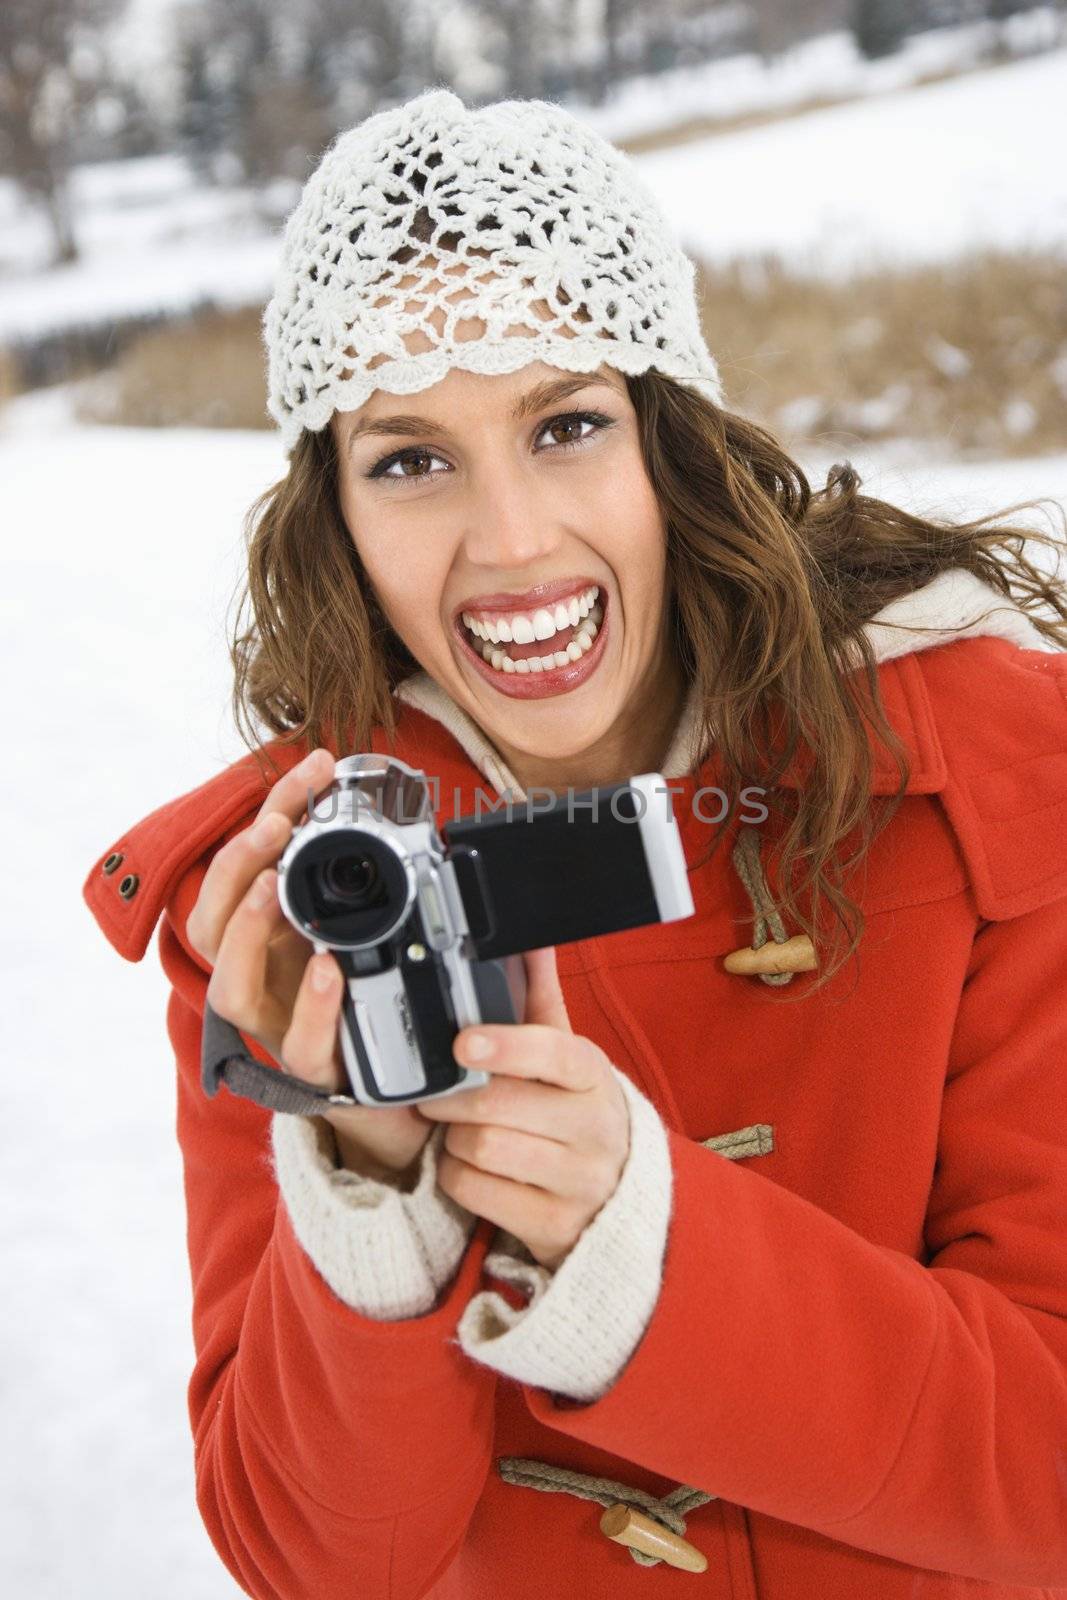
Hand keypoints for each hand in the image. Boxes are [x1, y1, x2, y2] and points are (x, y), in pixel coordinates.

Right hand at [185, 747, 432, 1183]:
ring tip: (273, 889)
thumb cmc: (381, 1009)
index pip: (245, 872)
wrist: (405, 1103)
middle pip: (212, 924)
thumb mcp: (374, 936)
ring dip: (248, 931)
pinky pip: (303, 1047)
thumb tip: (417, 816)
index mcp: (272, 944)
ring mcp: (282, 1030)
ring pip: (232, 987)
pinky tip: (328, 969)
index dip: (270, 815)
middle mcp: (264, 985)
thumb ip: (379, 888)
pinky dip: (314, 1006)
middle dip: (238, 865)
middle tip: (277, 825)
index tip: (313, 769)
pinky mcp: (319, 1074)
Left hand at [417, 946, 630, 1269]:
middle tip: (436, 1094)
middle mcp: (595, 1128)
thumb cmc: (573, 1115)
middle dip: (454, 1100)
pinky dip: (457, 1177)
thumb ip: (540, 1000)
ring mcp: (579, 1180)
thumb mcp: (565, 1060)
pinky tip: (467, 1167)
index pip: (554, 1053)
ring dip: (453, 1139)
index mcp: (594, 1077)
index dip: (508, 1045)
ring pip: (483, 1149)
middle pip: (499, 1106)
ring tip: (456, 1132)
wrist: (615, 1201)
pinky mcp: (555, 1224)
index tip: (464, 1040)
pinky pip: (477, 1192)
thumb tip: (531, 941)